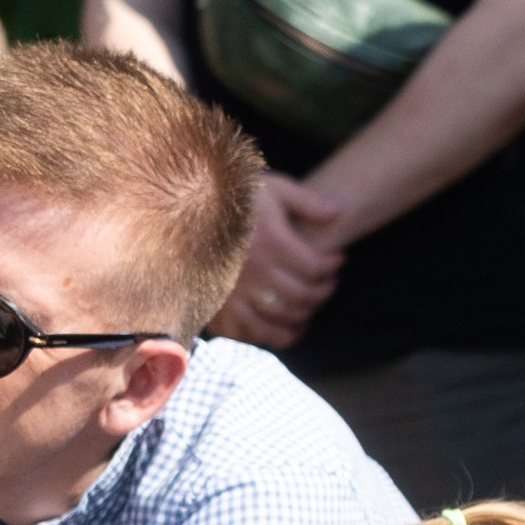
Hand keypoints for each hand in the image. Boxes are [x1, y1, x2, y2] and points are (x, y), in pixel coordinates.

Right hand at [207, 176, 344, 348]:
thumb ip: (306, 200)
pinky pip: (252, 331)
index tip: (337, 259)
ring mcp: (235, 291)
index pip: (316, 266)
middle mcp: (254, 270)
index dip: (333, 265)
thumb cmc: (235, 200)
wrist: (186, 210)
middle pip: (303, 294)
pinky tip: (292, 328)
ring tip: (312, 301)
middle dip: (323, 290)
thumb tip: (336, 214)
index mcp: (270, 241)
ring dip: (305, 313)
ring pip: (282, 315)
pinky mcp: (220, 306)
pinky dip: (277, 335)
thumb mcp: (273, 188)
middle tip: (329, 282)